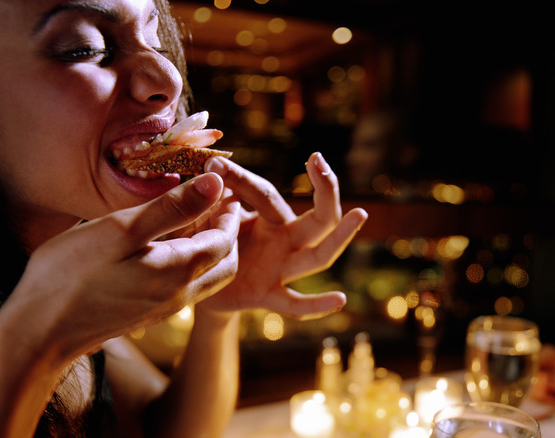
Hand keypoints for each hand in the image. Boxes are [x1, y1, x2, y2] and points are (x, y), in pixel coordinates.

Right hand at [5, 173, 239, 357]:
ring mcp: (164, 309)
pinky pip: (184, 286)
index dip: (229, 213)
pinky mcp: (147, 314)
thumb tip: (216, 184)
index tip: (226, 189)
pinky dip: (189, 261)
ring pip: (206, 276)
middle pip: (225, 264)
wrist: (39, 333)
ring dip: (209, 248)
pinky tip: (165, 243)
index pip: (225, 241)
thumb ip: (172, 208)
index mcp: (180, 272)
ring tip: (193, 217)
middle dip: (227, 232)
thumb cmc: (72, 274)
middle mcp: (180, 295)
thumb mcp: (123, 229)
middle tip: (217, 204)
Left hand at [201, 152, 367, 319]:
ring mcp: (281, 268)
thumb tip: (210, 170)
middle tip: (319, 161)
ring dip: (340, 236)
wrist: (195, 283)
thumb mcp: (203, 215)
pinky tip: (339, 299)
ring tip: (359, 213)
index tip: (214, 163)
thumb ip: (209, 198)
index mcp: (266, 216)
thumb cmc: (204, 239)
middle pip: (316, 217)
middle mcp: (283, 239)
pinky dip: (317, 304)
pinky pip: (296, 303)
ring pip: (319, 255)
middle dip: (324, 189)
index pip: (265, 193)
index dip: (240, 179)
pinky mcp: (269, 296)